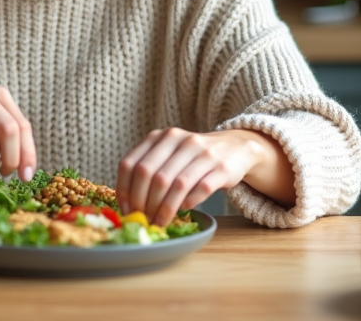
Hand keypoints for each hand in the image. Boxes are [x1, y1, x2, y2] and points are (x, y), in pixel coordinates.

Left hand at [117, 128, 281, 226]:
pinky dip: (188, 202)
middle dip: (143, 203)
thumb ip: (150, 169)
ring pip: (176, 184)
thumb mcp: (169, 153)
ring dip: (164, 209)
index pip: (131, 164)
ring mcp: (203, 153)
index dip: (125, 190)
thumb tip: (129, 204)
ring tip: (160, 222)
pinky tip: (184, 209)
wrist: (235, 148)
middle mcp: (180, 140)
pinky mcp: (221, 167)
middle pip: (151, 175)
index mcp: (161, 137)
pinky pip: (200, 189)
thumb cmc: (194, 157)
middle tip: (143, 220)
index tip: (127, 210)